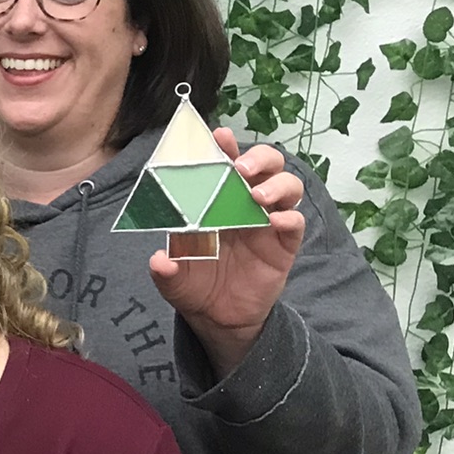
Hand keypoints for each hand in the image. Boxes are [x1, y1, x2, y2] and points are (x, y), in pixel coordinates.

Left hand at [148, 130, 305, 377]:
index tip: (220, 136)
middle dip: (258, 158)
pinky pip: (295, 223)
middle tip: (241, 169)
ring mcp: (267, 221)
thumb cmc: (194, 284)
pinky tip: (276, 222)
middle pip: (266, 165)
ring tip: (257, 196)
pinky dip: (290, 218)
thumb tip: (159, 261)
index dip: (224, 147)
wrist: (218, 317)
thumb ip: (165, 269)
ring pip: (287, 186)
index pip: (224, 164)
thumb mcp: (173, 279)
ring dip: (276, 184)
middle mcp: (244, 203)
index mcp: (215, 199)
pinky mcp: (283, 244)